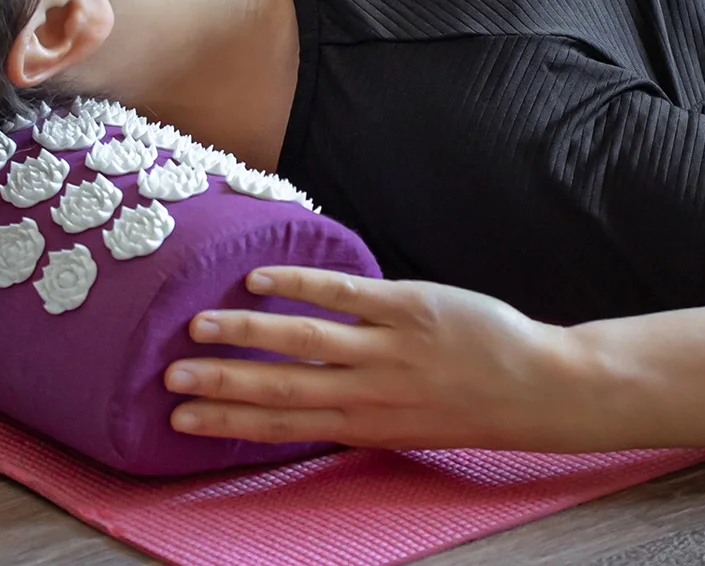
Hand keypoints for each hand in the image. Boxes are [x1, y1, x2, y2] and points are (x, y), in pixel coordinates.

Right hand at [163, 267, 596, 449]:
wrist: (534, 389)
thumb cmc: (468, 405)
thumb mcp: (404, 425)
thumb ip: (353, 410)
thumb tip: (299, 395)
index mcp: (362, 425)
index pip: (280, 425)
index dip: (228, 420)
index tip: (180, 417)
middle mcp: (367, 393)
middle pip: (280, 387)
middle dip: (222, 381)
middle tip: (169, 375)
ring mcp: (387, 350)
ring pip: (303, 341)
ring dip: (247, 333)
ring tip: (201, 324)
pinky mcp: (410, 309)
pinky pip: (346, 295)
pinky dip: (301, 285)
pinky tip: (262, 279)